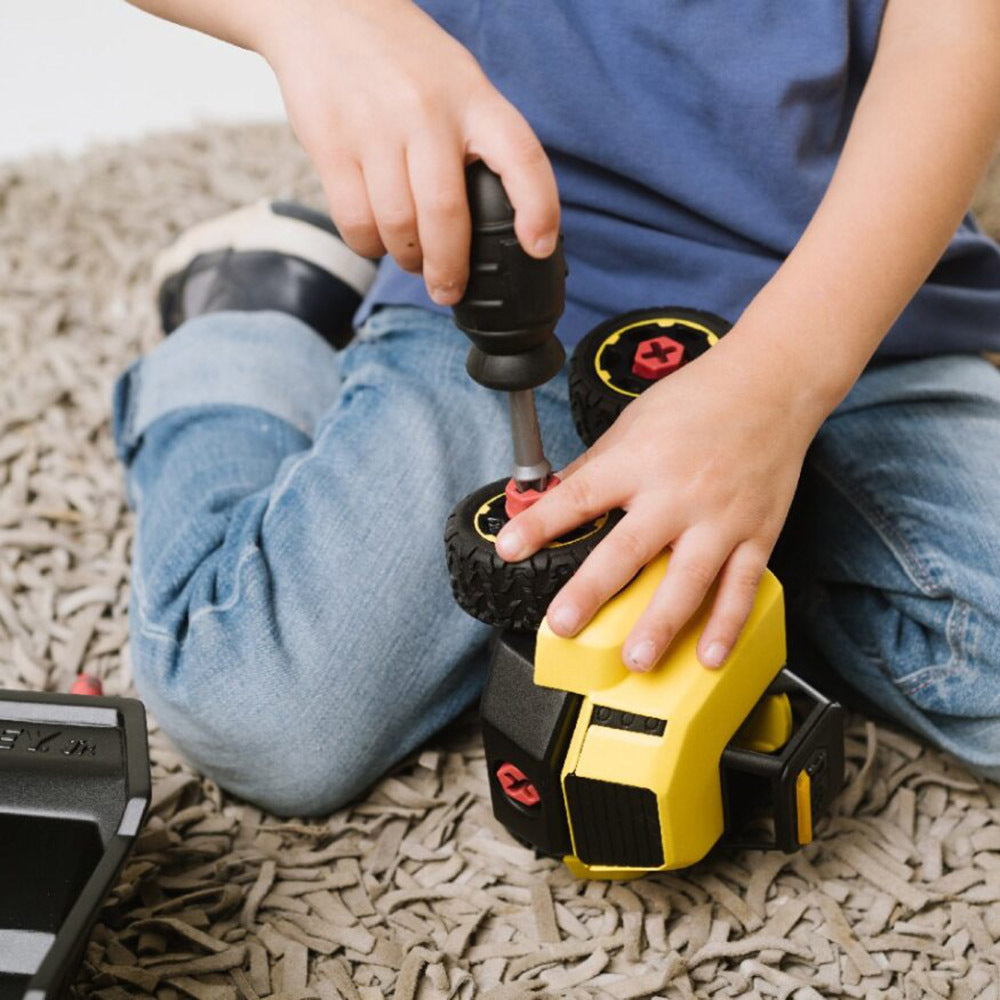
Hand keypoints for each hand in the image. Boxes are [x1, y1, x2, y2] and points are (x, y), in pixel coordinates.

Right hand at [258, 0, 558, 304]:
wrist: (321, 10)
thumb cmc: (400, 59)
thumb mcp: (458, 83)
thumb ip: (480, 141)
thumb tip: (504, 220)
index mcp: (473, 98)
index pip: (522, 156)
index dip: (537, 209)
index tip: (537, 247)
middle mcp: (427, 112)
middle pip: (446, 215)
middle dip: (450, 269)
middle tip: (449, 290)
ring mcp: (376, 129)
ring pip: (398, 228)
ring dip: (407, 259)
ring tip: (411, 258)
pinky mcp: (331, 145)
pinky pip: (355, 223)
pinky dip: (369, 246)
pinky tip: (377, 239)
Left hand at [494, 332, 828, 671]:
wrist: (771, 384)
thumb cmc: (699, 399)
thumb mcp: (633, 422)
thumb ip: (596, 465)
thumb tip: (554, 496)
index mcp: (639, 461)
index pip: (580, 496)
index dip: (541, 524)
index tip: (510, 548)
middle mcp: (678, 493)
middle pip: (628, 549)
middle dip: (592, 590)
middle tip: (564, 623)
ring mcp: (720, 518)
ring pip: (688, 579)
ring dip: (661, 623)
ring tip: (637, 659)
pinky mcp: (756, 534)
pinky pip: (741, 587)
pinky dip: (727, 625)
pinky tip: (708, 655)